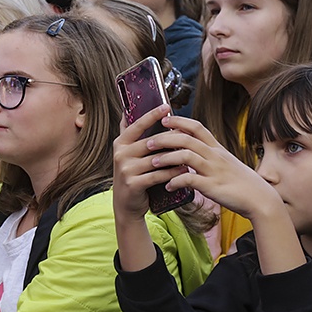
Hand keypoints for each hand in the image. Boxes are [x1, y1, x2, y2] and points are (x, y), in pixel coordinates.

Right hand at [112, 104, 184, 224]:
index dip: (152, 115)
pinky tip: (184, 170)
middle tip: (188, 134)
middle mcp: (120, 154)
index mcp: (120, 143)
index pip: (137, 125)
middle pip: (150, 141)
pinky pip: (157, 175)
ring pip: (156, 159)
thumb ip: (131, 136)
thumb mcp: (127, 154)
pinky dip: (172, 173)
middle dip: (171, 138)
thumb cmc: (132, 175)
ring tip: (191, 153)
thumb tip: (129, 110)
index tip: (166, 106)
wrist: (126, 205)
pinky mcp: (133, 184)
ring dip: (175, 157)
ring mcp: (125, 169)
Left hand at [146, 114, 281, 219]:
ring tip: (153, 163)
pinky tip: (168, 185)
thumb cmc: (241, 182)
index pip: (197, 127)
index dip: (180, 121)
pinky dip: (176, 181)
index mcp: (217, 148)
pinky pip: (190, 180)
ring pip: (186, 156)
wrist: (260, 199)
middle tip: (148, 142)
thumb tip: (191, 149)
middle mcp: (215, 156)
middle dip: (165, 138)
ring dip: (167, 158)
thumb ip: (209, 154)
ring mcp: (214, 170)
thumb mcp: (225, 162)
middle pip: (187, 139)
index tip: (164, 119)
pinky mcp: (212, 186)